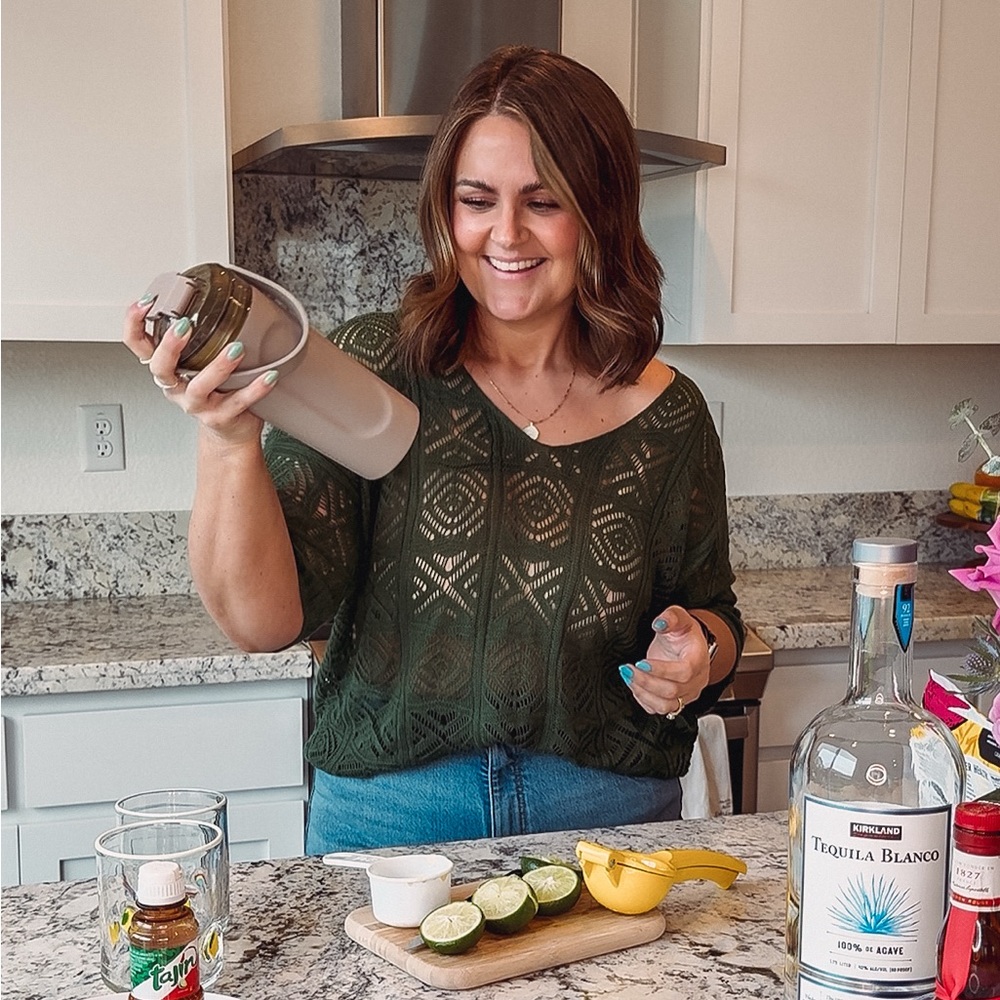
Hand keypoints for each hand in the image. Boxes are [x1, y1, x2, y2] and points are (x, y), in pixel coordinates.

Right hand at [122, 296, 277, 446]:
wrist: (229, 431)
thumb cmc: (214, 391)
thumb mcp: (197, 362)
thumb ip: (198, 337)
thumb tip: (215, 292)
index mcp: (167, 369)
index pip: (137, 344)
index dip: (134, 324)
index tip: (145, 302)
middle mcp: (176, 387)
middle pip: (160, 367)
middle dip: (170, 345)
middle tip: (184, 325)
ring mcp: (197, 404)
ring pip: (200, 387)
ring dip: (217, 366)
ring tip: (236, 349)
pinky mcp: (220, 417)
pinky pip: (238, 402)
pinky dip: (255, 388)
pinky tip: (269, 375)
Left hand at [618, 606, 712, 716]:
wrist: (688, 646)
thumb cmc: (684, 634)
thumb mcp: (680, 618)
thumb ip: (671, 617)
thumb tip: (659, 623)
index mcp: (698, 660)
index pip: (684, 672)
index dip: (661, 670)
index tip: (641, 663)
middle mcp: (696, 681)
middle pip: (672, 691)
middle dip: (645, 681)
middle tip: (628, 669)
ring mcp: (687, 694)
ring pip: (666, 705)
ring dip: (643, 693)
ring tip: (629, 677)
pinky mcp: (676, 701)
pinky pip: (660, 709)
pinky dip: (644, 700)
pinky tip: (635, 686)